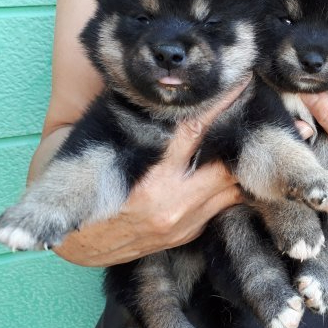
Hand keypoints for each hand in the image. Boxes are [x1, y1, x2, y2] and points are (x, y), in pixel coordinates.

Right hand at [54, 80, 248, 266]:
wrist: (76, 243)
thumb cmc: (90, 188)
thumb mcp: (110, 153)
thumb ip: (139, 127)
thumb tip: (163, 93)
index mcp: (153, 176)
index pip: (195, 130)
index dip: (221, 105)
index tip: (241, 83)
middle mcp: (174, 202)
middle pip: (227, 166)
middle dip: (239, 143)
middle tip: (250, 119)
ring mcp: (184, 222)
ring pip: (231, 190)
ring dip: (235, 169)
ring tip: (239, 147)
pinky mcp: (187, 235)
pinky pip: (218, 208)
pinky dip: (223, 190)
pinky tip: (222, 175)